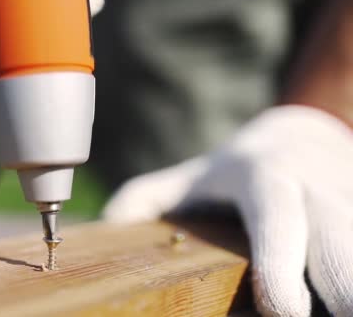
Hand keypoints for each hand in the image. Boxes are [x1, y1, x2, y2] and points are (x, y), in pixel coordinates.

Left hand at [103, 106, 352, 315]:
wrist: (300, 137)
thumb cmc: (238, 170)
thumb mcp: (193, 176)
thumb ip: (149, 196)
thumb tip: (107, 226)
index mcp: (267, 179)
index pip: (277, 223)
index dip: (281, 267)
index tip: (285, 313)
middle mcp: (316, 190)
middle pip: (342, 241)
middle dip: (345, 284)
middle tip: (340, 314)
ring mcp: (351, 200)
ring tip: (346, 307)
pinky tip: (346, 294)